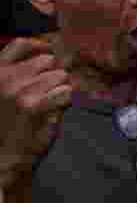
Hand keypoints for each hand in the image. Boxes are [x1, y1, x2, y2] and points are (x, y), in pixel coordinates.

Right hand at [0, 39, 71, 189]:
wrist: (0, 157)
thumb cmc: (5, 127)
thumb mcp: (4, 93)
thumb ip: (23, 74)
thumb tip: (55, 57)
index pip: (20, 45)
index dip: (39, 46)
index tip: (50, 52)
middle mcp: (5, 79)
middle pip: (47, 61)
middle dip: (53, 75)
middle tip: (48, 93)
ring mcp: (19, 91)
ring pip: (60, 76)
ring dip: (60, 89)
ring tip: (48, 105)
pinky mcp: (34, 106)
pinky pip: (65, 92)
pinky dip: (64, 102)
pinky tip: (54, 111)